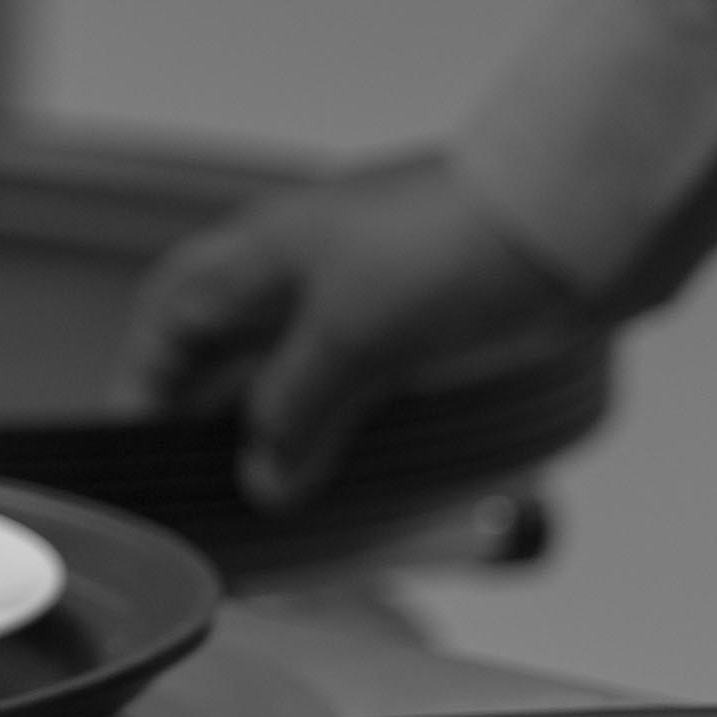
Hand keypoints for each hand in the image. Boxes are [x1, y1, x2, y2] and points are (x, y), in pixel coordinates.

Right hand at [125, 156, 593, 509]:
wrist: (578, 217)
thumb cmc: (454, 248)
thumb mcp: (353, 338)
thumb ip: (296, 413)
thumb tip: (262, 479)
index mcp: (264, 253)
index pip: (173, 318)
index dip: (146, 383)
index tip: (138, 452)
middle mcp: (306, 270)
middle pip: (230, 347)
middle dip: (210, 415)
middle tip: (206, 491)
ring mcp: (367, 294)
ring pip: (297, 369)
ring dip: (282, 428)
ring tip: (276, 499)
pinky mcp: (426, 321)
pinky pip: (360, 380)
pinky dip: (343, 425)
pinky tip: (352, 466)